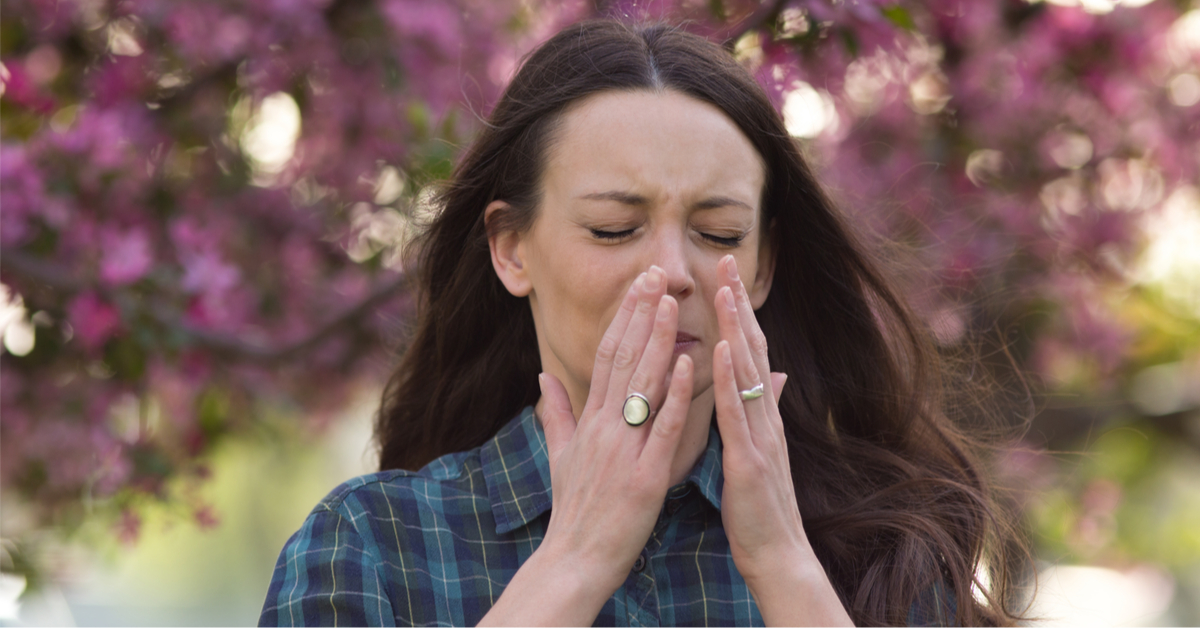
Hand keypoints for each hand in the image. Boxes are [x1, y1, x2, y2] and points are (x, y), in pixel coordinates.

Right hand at [536, 265, 694, 598]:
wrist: (575, 559)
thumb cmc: (573, 509)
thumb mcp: (560, 456)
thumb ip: (555, 413)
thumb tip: (543, 376)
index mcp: (589, 419)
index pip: (606, 355)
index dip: (624, 317)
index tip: (640, 284)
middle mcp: (603, 426)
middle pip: (623, 358)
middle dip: (642, 313)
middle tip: (658, 273)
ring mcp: (623, 449)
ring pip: (643, 384)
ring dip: (659, 340)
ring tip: (672, 301)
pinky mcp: (645, 475)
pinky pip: (663, 428)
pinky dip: (677, 396)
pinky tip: (690, 365)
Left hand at [712, 255, 851, 626]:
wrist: (776, 553)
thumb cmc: (758, 505)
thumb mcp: (760, 449)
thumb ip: (763, 410)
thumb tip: (778, 375)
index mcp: (760, 413)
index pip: (748, 352)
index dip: (737, 312)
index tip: (722, 274)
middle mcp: (764, 416)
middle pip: (752, 349)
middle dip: (737, 304)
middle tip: (722, 261)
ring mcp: (761, 435)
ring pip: (747, 373)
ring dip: (735, 329)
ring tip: (722, 290)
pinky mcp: (750, 459)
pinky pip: (738, 413)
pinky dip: (729, 379)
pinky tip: (719, 350)